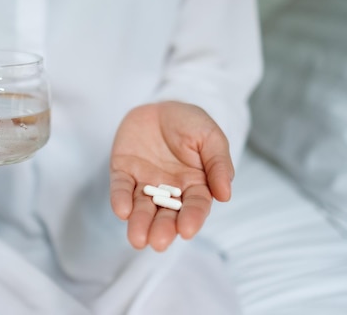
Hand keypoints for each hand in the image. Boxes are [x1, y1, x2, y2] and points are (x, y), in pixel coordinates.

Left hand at [110, 101, 233, 251]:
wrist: (160, 105)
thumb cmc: (190, 123)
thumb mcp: (210, 137)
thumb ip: (218, 163)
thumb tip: (226, 195)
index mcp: (195, 184)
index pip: (195, 206)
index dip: (192, 218)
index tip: (187, 230)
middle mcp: (169, 190)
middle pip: (166, 214)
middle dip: (162, 229)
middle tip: (158, 242)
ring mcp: (145, 182)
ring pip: (142, 207)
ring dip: (139, 223)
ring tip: (137, 238)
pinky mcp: (123, 172)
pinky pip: (120, 188)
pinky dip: (120, 199)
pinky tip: (122, 211)